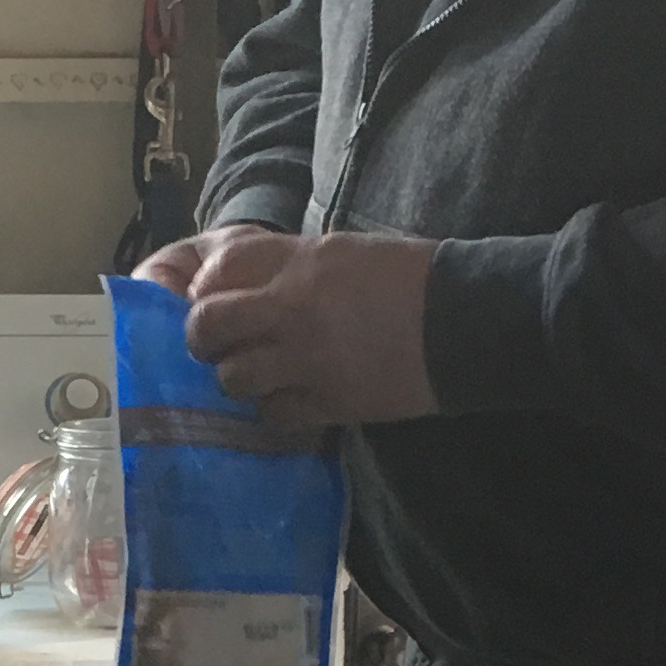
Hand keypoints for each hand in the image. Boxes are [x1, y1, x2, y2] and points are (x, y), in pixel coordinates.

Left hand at [174, 230, 438, 440]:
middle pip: (209, 326)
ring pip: (234, 377)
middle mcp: (292, 308)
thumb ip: (289, 266)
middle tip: (218, 346)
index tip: (213, 301)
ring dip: (238, 378)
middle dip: (203, 339)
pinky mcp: (328, 402)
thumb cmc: (409, 279)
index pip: (218, 271)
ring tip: (260, 375)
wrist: (462, 323)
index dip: (204, 290)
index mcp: (299, 262)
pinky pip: (273, 413)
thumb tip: (246, 287)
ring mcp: (307, 359)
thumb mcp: (342, 252)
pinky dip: (274, 409)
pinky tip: (289, 399)